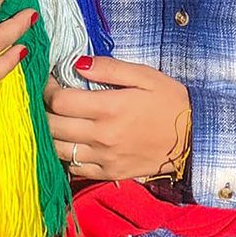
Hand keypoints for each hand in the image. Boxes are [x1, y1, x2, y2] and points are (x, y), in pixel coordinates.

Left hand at [45, 56, 190, 181]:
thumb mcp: (144, 75)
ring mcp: (104, 158)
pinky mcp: (109, 173)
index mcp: (109, 108)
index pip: (59, 101)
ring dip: (49, 134)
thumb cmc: (169, 101)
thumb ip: (108, 67)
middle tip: (44, 99)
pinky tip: (68, 141)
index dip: (47, 88)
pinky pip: (74, 168)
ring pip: (57, 150)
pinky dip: (64, 154)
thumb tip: (75, 63)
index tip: (49, 80)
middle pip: (52, 126)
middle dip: (41, 110)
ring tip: (52, 119)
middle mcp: (102, 136)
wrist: (194, 138)